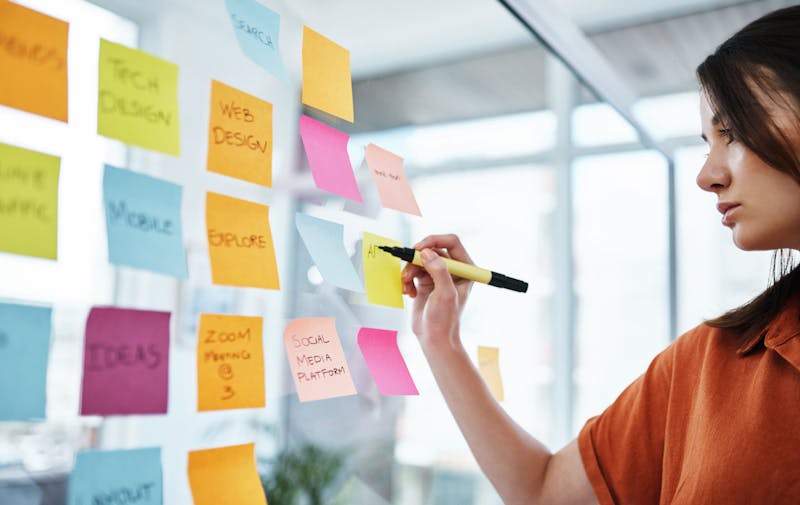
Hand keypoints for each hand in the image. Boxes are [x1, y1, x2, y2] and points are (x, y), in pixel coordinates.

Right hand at [401, 234, 473, 349]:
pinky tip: (409, 293)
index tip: (419, 248)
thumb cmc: (445, 320)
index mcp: (466, 269)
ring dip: (409, 271)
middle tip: (408, 272)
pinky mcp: (425, 282)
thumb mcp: (445, 294)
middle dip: (417, 260)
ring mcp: (438, 275)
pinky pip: (413, 271)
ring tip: (407, 286)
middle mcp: (453, 270)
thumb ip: (438, 271)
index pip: (451, 243)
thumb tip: (426, 252)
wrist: (434, 338)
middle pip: (432, 250)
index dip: (434, 241)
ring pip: (419, 260)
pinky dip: (407, 280)